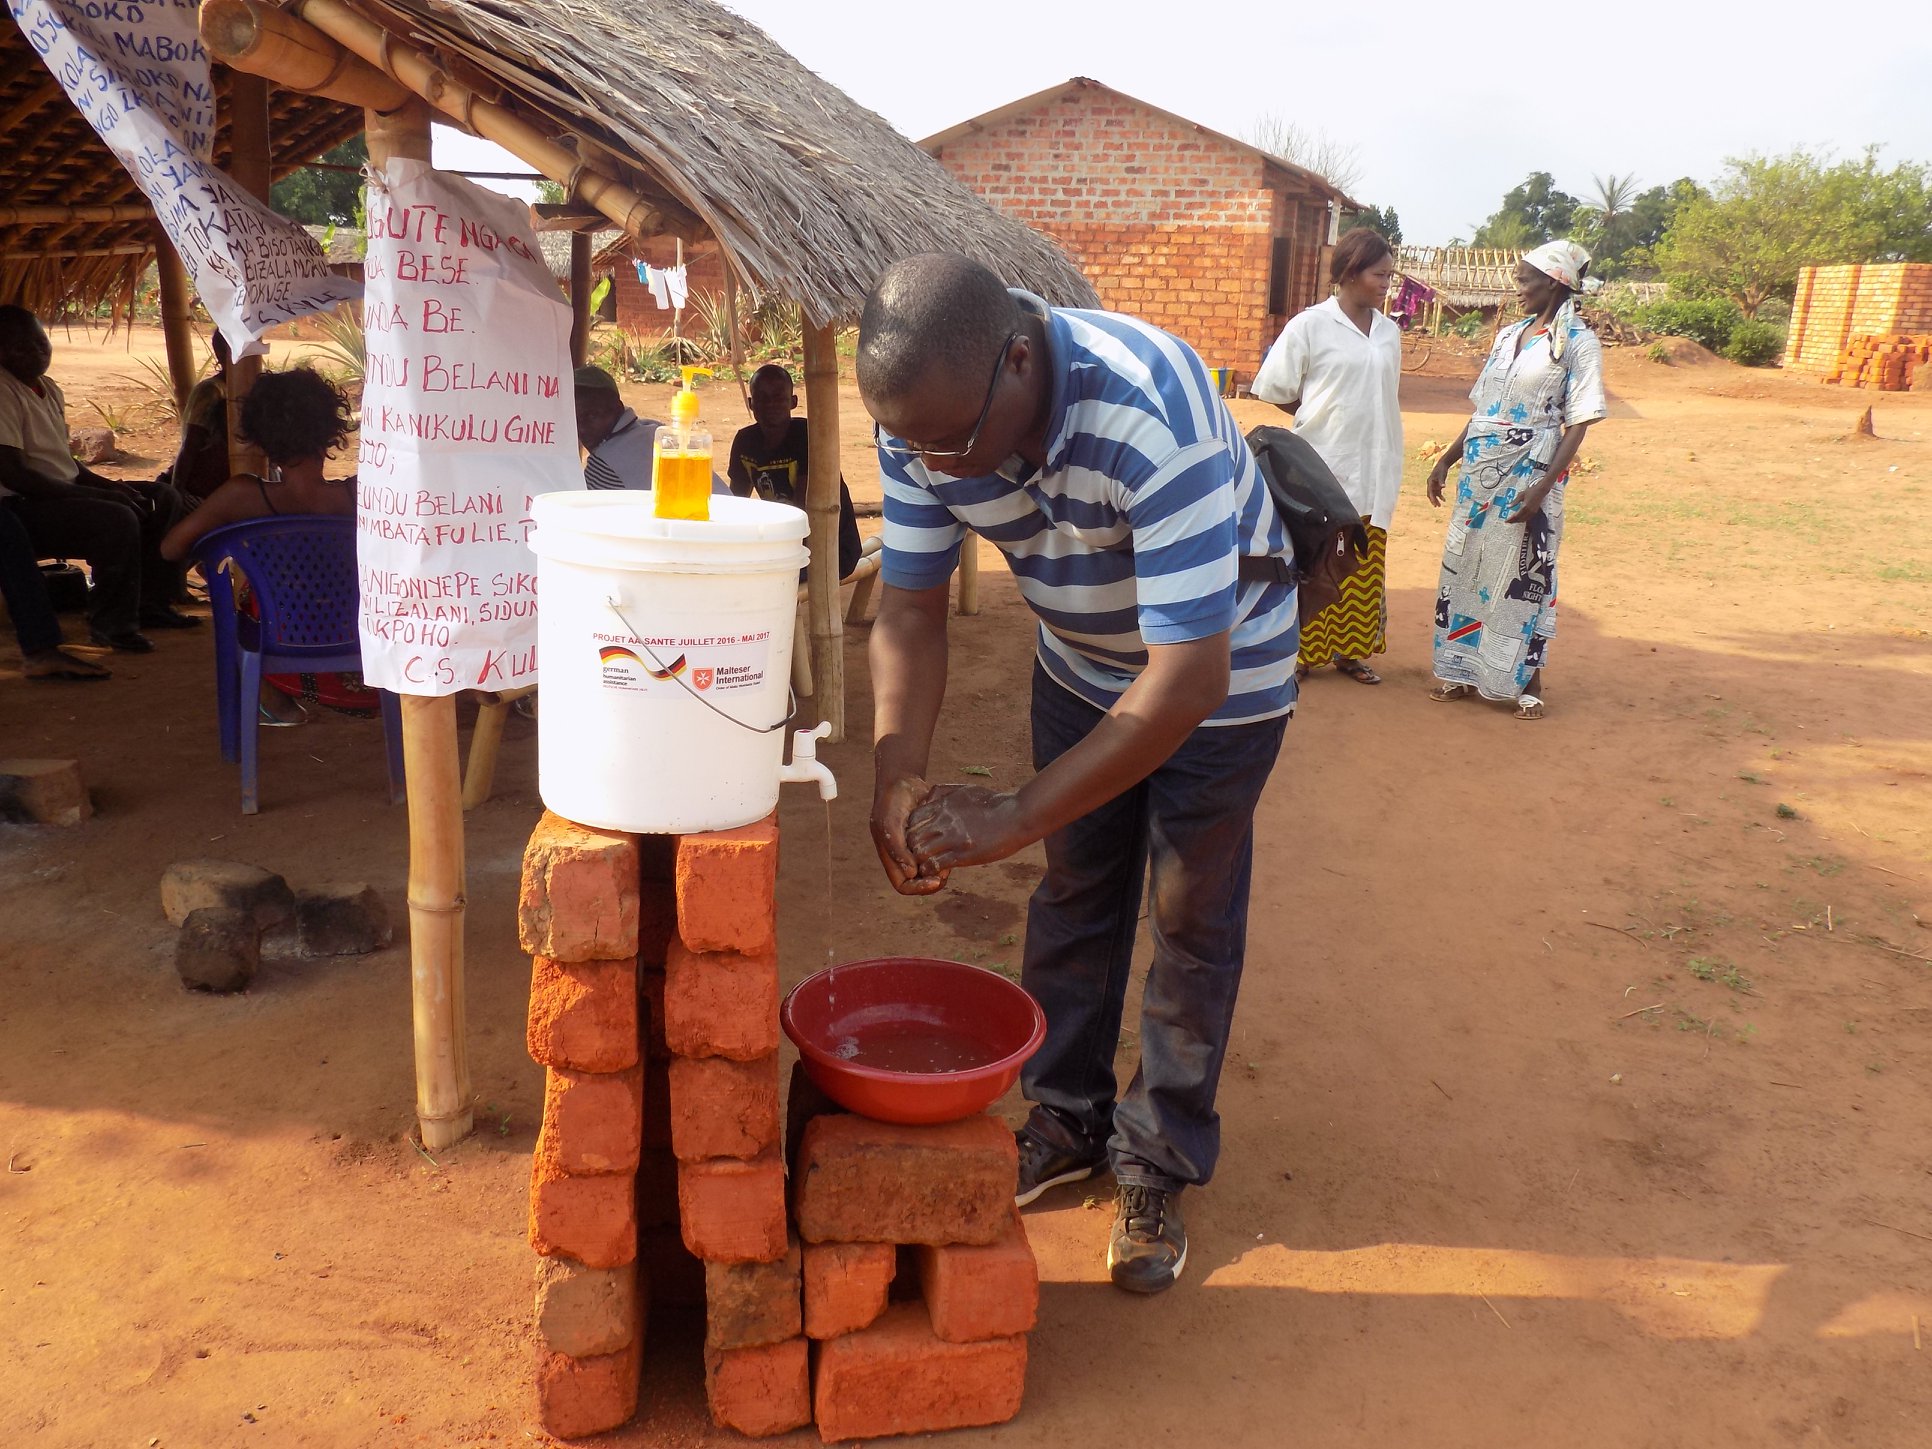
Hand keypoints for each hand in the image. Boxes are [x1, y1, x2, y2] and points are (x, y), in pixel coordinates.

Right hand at [871, 775, 948, 895]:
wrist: (903, 781)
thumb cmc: (892, 802)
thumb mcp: (890, 824)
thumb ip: (898, 849)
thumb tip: (911, 873)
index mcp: (891, 858)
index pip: (903, 885)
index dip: (918, 888)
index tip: (934, 881)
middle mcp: (904, 857)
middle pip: (919, 881)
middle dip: (932, 881)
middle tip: (947, 875)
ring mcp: (917, 849)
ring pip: (931, 869)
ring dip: (941, 869)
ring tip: (952, 862)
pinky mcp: (930, 838)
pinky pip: (939, 853)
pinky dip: (946, 854)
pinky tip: (955, 848)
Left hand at [905, 784, 1030, 873]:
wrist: (1017, 816)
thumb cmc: (995, 803)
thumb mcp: (967, 790)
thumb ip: (946, 792)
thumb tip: (930, 795)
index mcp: (944, 805)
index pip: (913, 818)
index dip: (912, 830)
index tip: (920, 838)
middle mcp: (944, 821)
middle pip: (912, 836)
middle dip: (912, 847)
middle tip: (920, 855)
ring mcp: (953, 838)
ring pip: (919, 852)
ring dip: (921, 861)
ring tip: (928, 865)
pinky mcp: (963, 854)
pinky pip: (935, 865)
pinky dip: (932, 871)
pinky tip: (939, 872)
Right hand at [1427, 457, 1450, 506]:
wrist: (1443, 464)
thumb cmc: (1441, 469)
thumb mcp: (1441, 475)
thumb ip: (1441, 481)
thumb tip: (1443, 487)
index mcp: (1430, 482)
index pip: (1430, 492)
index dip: (1432, 498)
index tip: (1434, 503)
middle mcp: (1430, 484)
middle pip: (1431, 494)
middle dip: (1433, 500)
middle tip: (1437, 506)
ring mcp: (1434, 485)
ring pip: (1434, 494)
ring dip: (1436, 499)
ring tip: (1440, 505)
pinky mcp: (1437, 485)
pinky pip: (1438, 492)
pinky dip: (1440, 496)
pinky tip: (1444, 500)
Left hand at [1504, 484, 1551, 522]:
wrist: (1541, 491)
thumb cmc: (1531, 491)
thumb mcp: (1521, 495)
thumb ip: (1514, 502)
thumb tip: (1508, 506)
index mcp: (1525, 506)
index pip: (1516, 516)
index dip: (1511, 519)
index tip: (1506, 521)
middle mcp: (1529, 511)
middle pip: (1520, 519)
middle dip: (1513, 521)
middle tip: (1508, 522)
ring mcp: (1532, 512)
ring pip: (1524, 520)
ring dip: (1518, 521)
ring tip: (1512, 521)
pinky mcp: (1535, 512)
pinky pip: (1527, 518)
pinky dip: (1522, 519)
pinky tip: (1519, 518)